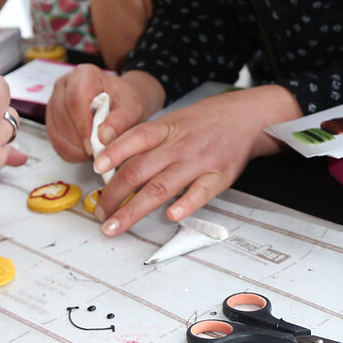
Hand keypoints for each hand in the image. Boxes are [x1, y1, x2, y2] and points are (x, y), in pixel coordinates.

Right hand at [44, 64, 155, 162]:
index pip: (75, 100)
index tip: (93, 144)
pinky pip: (55, 140)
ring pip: (56, 131)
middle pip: (63, 117)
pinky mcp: (52, 119)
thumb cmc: (124, 100)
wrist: (119, 102)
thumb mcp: (132, 108)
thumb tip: (104, 137)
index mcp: (83, 75)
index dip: (83, 125)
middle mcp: (64, 85)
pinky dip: (70, 151)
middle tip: (97, 151)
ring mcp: (54, 102)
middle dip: (80, 140)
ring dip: (75, 148)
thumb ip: (121, 121)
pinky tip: (85, 151)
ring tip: (94, 151)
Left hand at [90, 86, 297, 234]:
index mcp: (167, 128)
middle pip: (140, 170)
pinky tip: (171, 216)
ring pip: (161, 187)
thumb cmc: (205, 121)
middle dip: (115, 194)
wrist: (247, 117)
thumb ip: (146, 139)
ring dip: (134, 209)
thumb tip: (110, 155)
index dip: (114, 152)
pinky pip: (200, 193)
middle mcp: (180, 144)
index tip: (96, 169)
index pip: (136, 138)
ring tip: (116, 225)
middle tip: (100, 212)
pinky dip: (185, 205)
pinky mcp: (219, 176)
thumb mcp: (173, 120)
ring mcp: (199, 161)